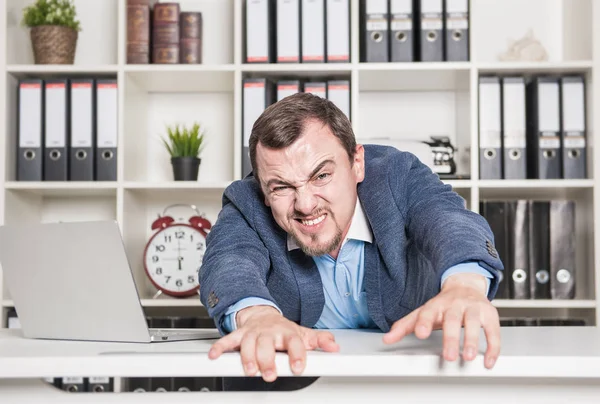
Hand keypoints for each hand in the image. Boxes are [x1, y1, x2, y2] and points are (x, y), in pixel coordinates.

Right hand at [208, 305, 339, 381]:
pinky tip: (215, 355)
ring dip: (247, 357)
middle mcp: (269, 332)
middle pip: (267, 344)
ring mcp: (253, 333)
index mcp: (287, 332)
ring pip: (248, 343)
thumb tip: (334, 346)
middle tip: (270, 373)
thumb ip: (319, 341)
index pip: (293, 342)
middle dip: (268, 359)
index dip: (297, 354)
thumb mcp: (302, 334)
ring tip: (250, 369)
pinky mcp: (239, 335)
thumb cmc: (282, 329)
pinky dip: (220, 347)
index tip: (298, 367)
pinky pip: (228, 340)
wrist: (262, 315)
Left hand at [383, 273, 499, 368]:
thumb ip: (405, 326)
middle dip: (451, 338)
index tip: (420, 333)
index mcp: (436, 305)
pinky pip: (494, 331)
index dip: (424, 322)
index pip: (428, 312)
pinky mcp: (490, 314)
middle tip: (449, 356)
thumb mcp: (423, 312)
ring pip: (474, 323)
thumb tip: (387, 339)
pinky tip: (489, 360)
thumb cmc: (443, 304)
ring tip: (468, 356)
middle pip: (453, 320)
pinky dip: (493, 347)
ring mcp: (473, 308)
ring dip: (472, 340)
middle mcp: (455, 305)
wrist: (465, 286)